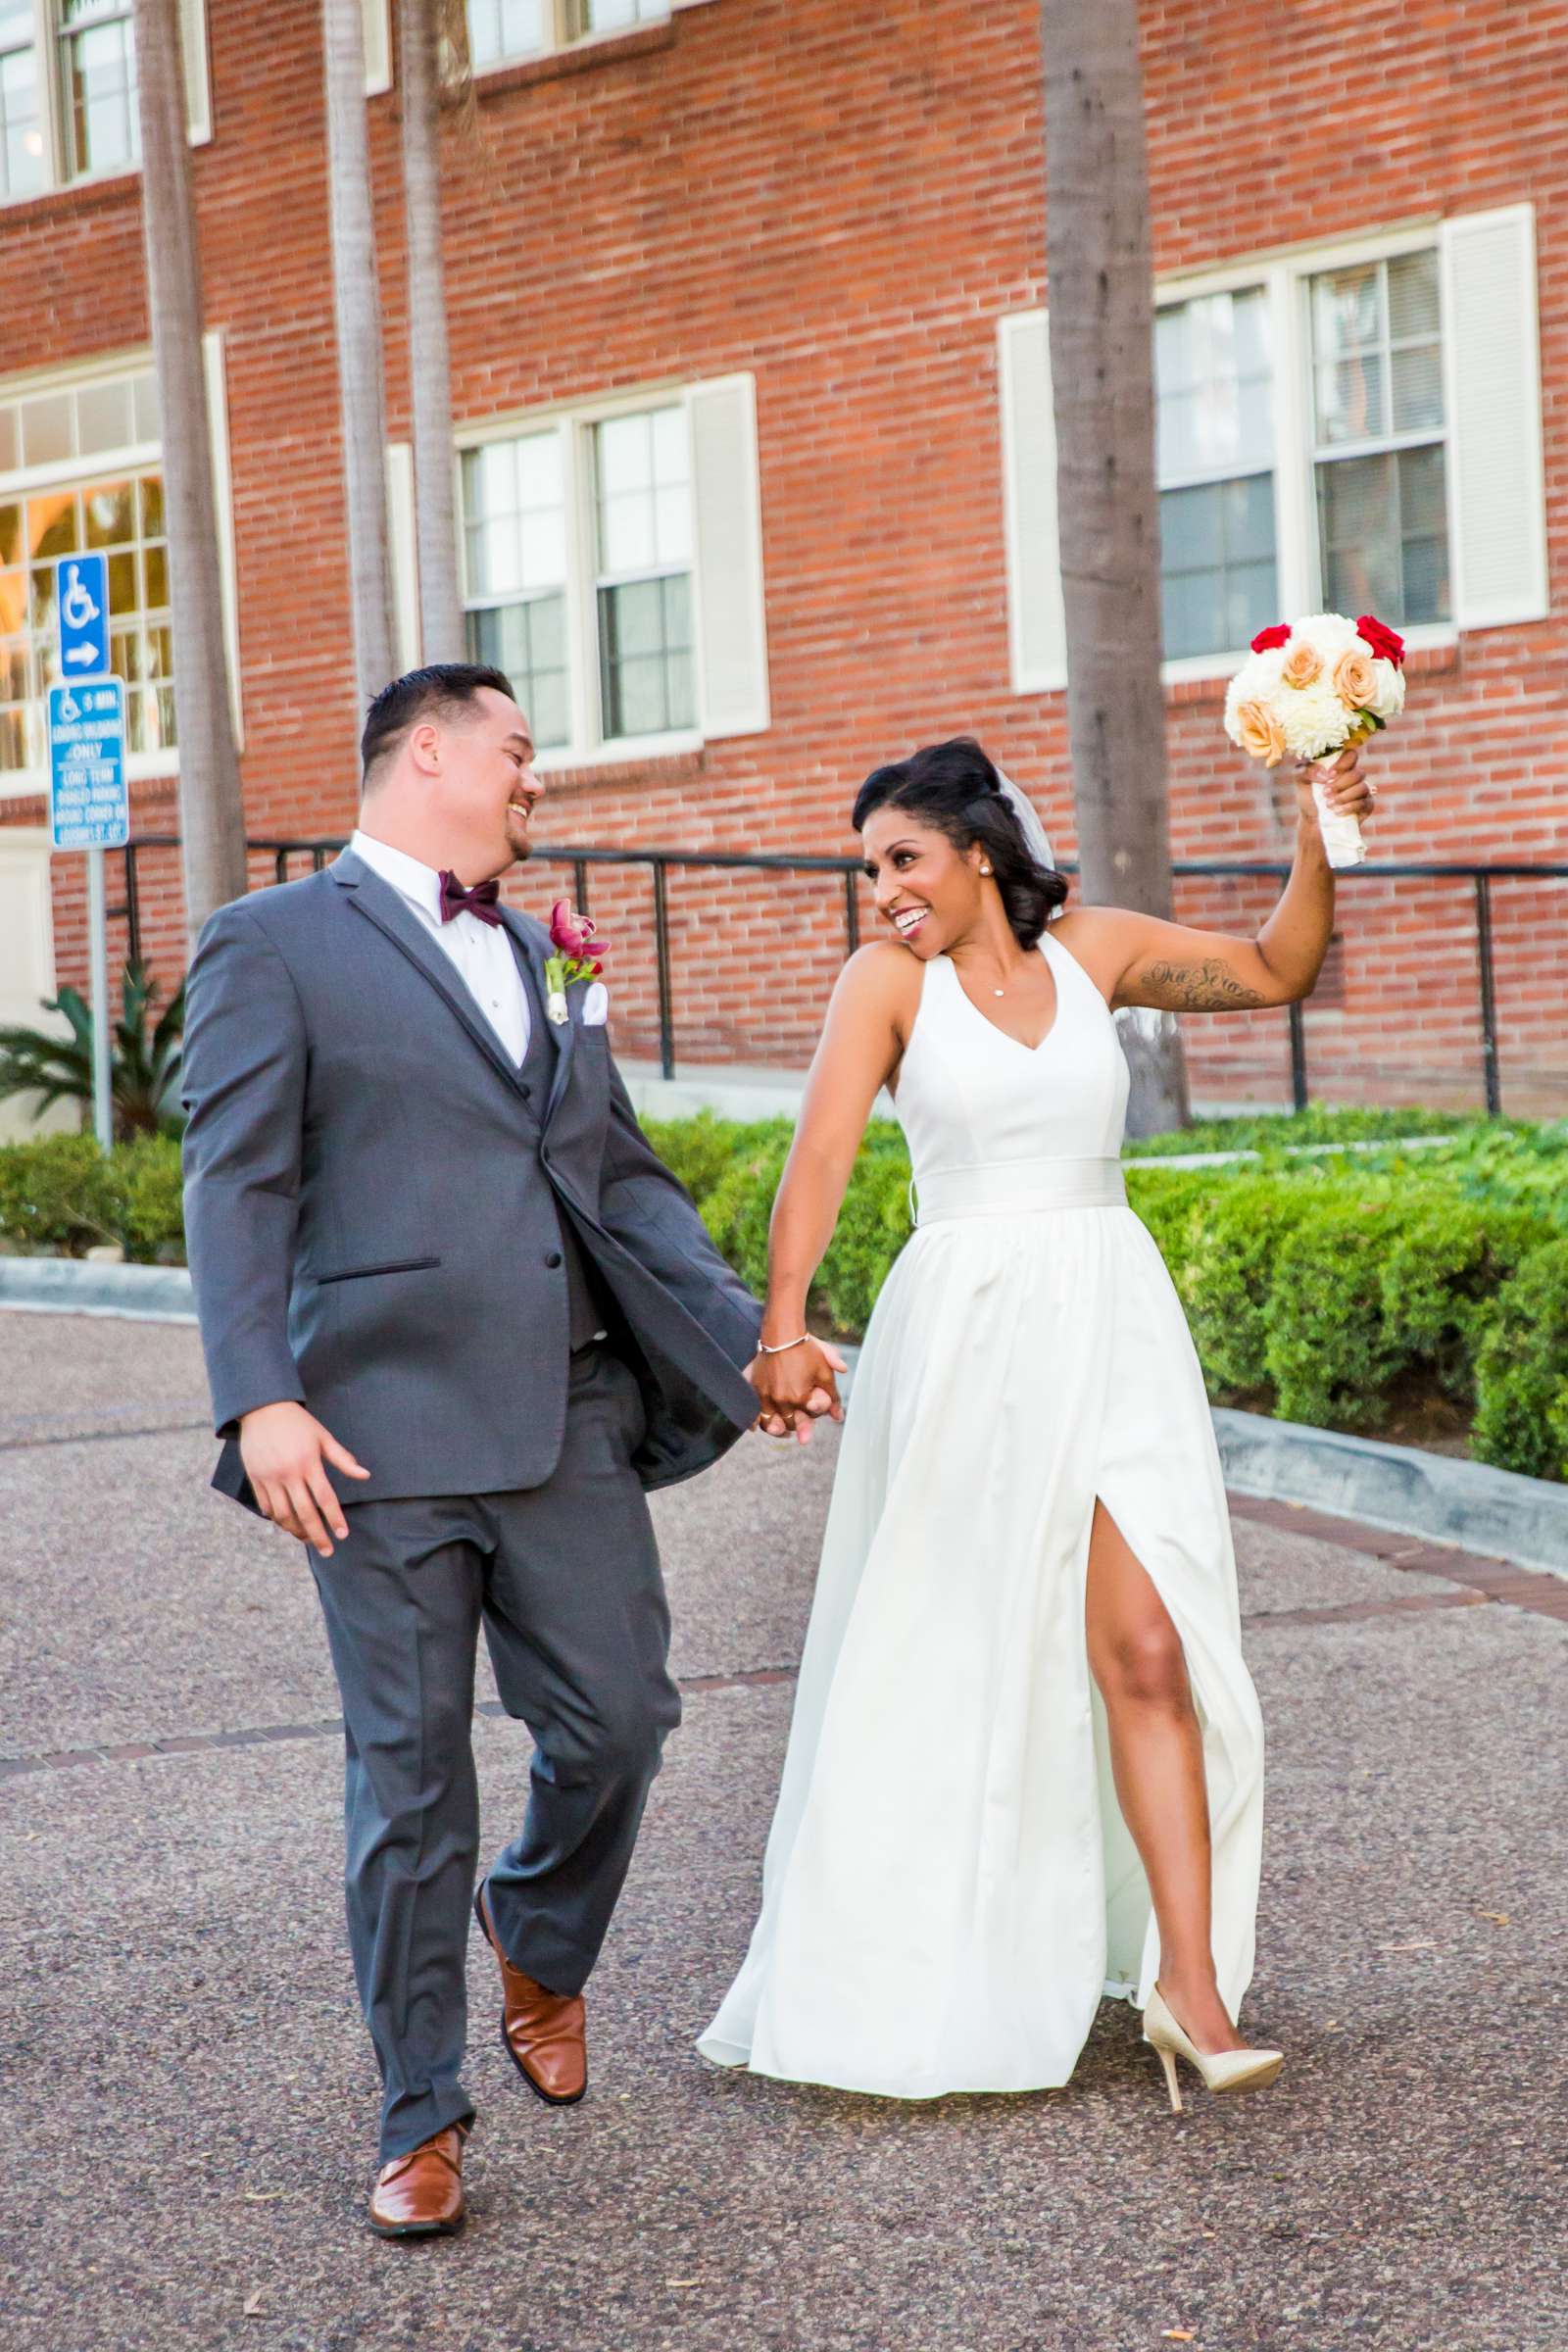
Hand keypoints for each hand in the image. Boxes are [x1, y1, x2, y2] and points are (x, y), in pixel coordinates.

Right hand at [238, 1401, 369, 1556]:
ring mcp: (269, 1477)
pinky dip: (277, 1520)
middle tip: (328, 1551)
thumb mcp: (323, 1437)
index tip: (343, 1534)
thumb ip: (343, 1459)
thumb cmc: (297, 1423)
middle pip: (305, 1513)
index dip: (334, 1519)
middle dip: (317, 1536)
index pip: (325, 1498)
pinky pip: (266, 1507)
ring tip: (308, 1539)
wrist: (261, 1408)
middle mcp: (288, 1473)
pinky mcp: (255, 1478)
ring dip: (296, 1531)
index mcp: (308, 1463)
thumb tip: (365, 1475)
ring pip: (283, 1515)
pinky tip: (288, 1524)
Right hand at [746, 1335, 848, 1445]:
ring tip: (780, 1428)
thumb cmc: (806, 1351)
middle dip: (794, 1423)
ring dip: (776, 1427)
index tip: (810, 1411)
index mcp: (799, 1398)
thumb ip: (833, 1397)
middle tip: (796, 1421)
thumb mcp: (824, 1372)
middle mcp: (780, 1399)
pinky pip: (752, 1411)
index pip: (807, 1418)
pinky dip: (755, 1421)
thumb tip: (839, 1417)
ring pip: (769, 1422)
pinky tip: (757, 1427)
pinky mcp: (753, 1387)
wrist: (782, 1334)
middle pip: (788, 1423)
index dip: (811, 1416)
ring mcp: (764, 1394)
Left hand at [1295, 743, 1375, 832]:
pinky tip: (1337, 812)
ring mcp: (1362, 791)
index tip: (1330, 774)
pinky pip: (1365, 803)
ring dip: (1344, 796)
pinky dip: (1350, 807)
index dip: (1343, 763)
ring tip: (1328, 804)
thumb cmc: (1309, 796)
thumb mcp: (1300, 781)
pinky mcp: (1366, 806)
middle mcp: (1354, 776)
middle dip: (1340, 784)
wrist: (1312, 821)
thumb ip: (1306, 770)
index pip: (1351, 755)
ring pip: (1362, 787)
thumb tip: (1325, 774)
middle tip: (1325, 793)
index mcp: (1341, 765)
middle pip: (1357, 773)